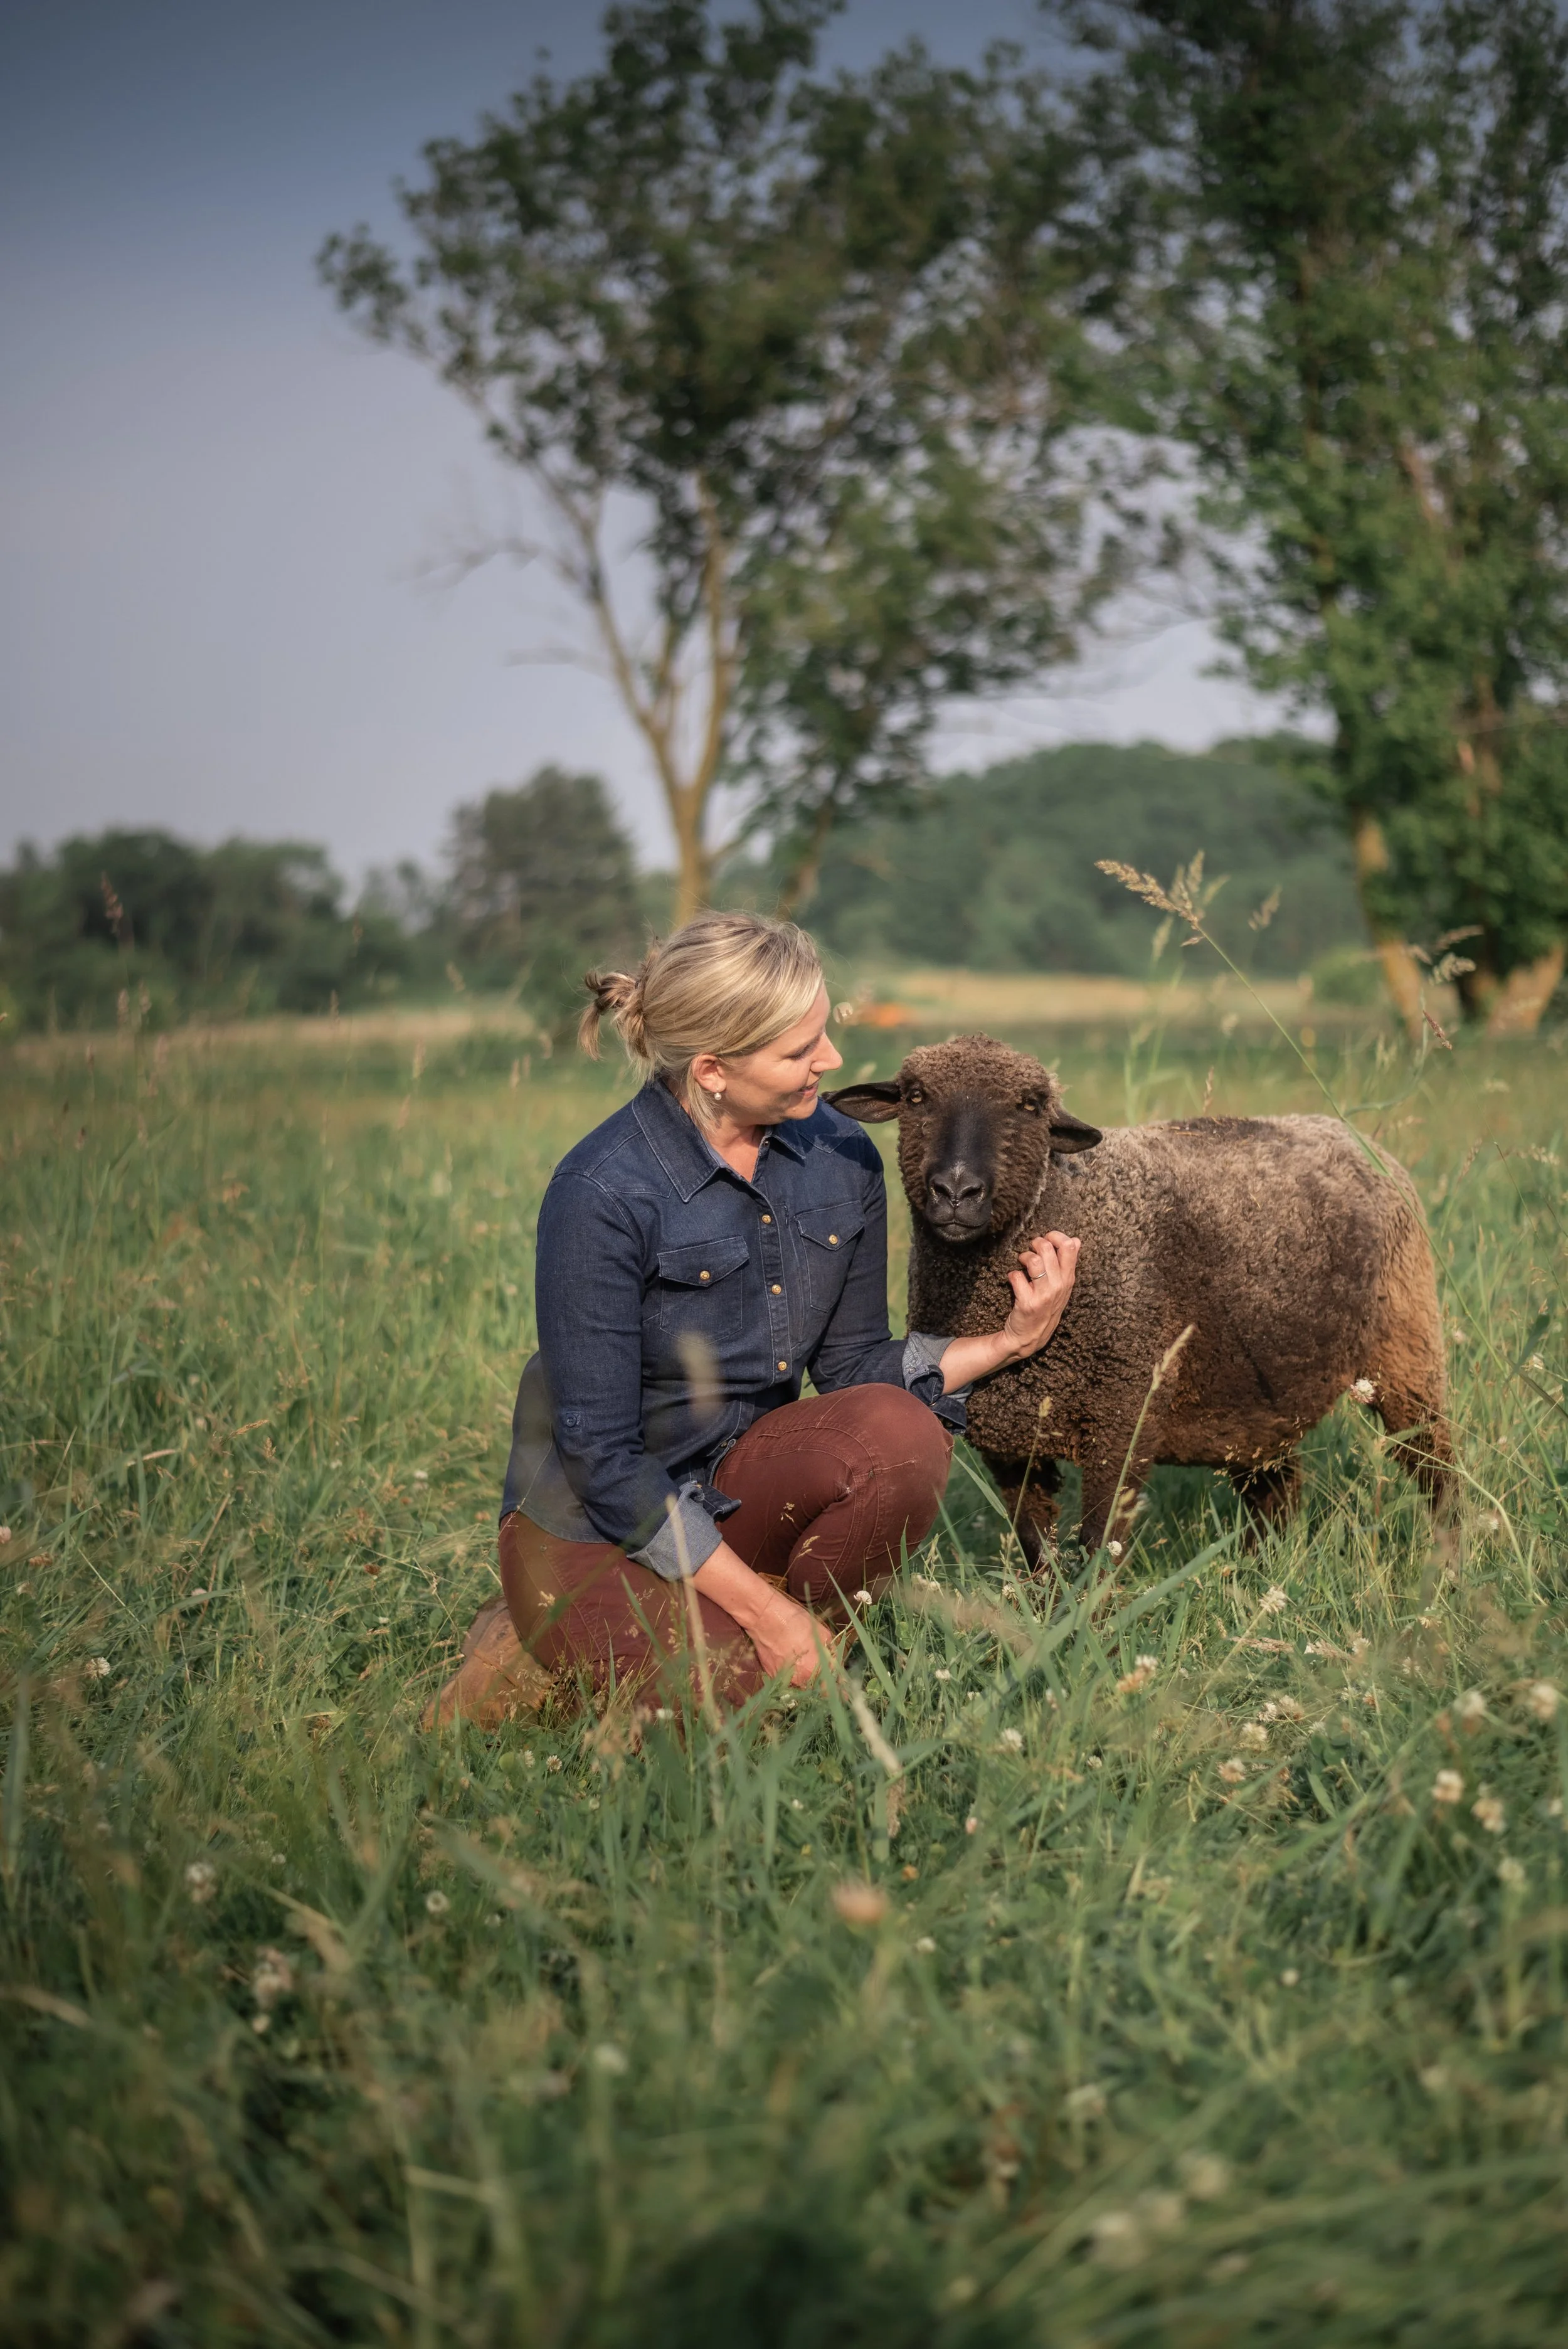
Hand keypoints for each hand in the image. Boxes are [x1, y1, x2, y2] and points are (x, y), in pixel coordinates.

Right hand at [692, 1542, 838, 1687]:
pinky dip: (793, 1675)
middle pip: (816, 1691)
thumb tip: (838, 1667)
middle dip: (823, 1685)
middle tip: (827, 1675)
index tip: (846, 1694)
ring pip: (801, 1687)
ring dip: (807, 1681)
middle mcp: (800, 1680)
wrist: (765, 1617)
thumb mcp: (822, 1633)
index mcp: (815, 1671)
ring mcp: (784, 1680)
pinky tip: (793, 1661)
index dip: (840, 1693)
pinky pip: (787, 1681)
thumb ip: (833, 1654)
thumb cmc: (796, 1621)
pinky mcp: (772, 1676)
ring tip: (807, 1666)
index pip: (832, 1691)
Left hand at [936, 1231, 1080, 1392]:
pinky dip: (1012, 1275)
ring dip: (1024, 1257)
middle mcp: (1059, 1286)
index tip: (1047, 1238)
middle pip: (1048, 1249)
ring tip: (1022, 1263)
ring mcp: (1044, 1295)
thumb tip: (1076, 1240)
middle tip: (1031, 1249)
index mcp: (1068, 1280)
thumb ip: (1068, 1264)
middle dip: (1035, 1243)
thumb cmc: (1045, 1309)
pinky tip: (1014, 1280)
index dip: (1055, 1236)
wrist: (1029, 1338)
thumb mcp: (1062, 1288)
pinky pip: (1017, 1277)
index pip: (1069, 1247)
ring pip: (1034, 1261)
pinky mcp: (1028, 1303)